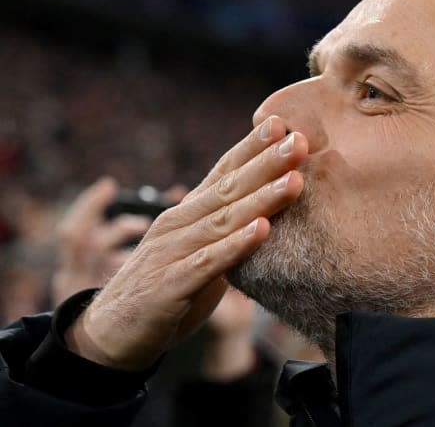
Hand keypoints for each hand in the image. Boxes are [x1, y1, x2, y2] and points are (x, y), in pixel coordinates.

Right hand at [65, 116, 306, 370]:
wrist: (111, 334)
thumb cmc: (167, 289)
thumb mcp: (200, 253)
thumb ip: (227, 232)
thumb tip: (267, 216)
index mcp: (189, 213)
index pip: (224, 172)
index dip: (252, 148)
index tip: (284, 123)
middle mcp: (179, 224)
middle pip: (228, 187)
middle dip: (266, 163)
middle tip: (300, 140)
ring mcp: (173, 252)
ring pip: (223, 220)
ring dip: (261, 199)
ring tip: (294, 181)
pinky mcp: (170, 285)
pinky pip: (208, 263)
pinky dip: (236, 246)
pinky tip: (262, 231)